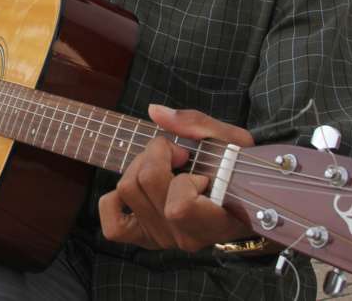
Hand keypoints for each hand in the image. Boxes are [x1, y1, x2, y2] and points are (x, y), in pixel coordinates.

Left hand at [98, 105, 256, 251]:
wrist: (240, 202)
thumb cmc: (238, 172)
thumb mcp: (232, 141)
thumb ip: (196, 124)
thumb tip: (155, 112)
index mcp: (215, 222)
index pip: (179, 207)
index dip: (183, 177)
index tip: (198, 166)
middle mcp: (186, 237)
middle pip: (144, 184)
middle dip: (157, 154)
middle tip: (178, 153)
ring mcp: (163, 239)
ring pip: (126, 190)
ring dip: (140, 167)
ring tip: (164, 166)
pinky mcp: (144, 238)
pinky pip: (112, 224)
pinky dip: (115, 200)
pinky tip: (137, 188)